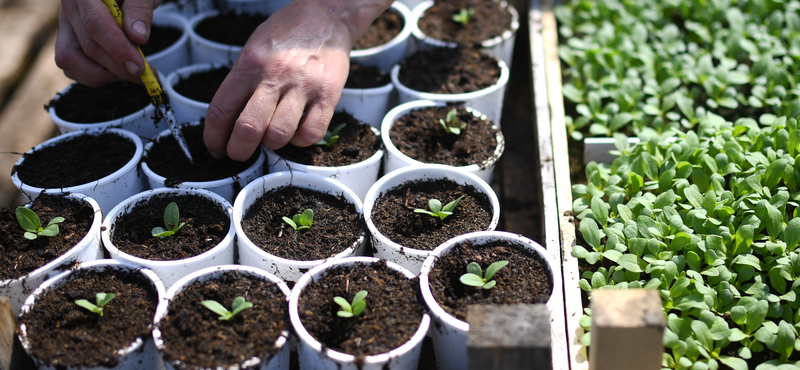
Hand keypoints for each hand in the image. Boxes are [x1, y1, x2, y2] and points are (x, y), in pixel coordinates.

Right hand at [56, 0, 161, 86]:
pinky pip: (72, 66)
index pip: (95, 25)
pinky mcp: (68, 39)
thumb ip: (140, 10)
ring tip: (130, 73)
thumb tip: (138, 37)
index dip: (118, 49)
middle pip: (87, 47)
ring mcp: (66, 25)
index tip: (138, 67)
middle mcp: (70, 9)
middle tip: (145, 75)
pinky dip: (95, 76)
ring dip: (104, 75)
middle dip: (119, 67)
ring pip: (71, 61)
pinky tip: (117, 71)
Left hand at [203, 0, 392, 160]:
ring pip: (279, 135)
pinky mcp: (328, 95)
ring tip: (271, 136)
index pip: (221, 110)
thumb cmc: (289, 32)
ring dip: (271, 144)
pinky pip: (312, 133)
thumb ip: (241, 82)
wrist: (327, 15)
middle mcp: (275, 76)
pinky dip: (300, 141)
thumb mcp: (254, 49)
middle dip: (238, 150)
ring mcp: (303, 86)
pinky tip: (297, 131)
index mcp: (250, 64)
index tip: (215, 147)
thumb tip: (229, 120)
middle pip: (248, 128)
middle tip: (239, 153)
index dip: (214, 138)